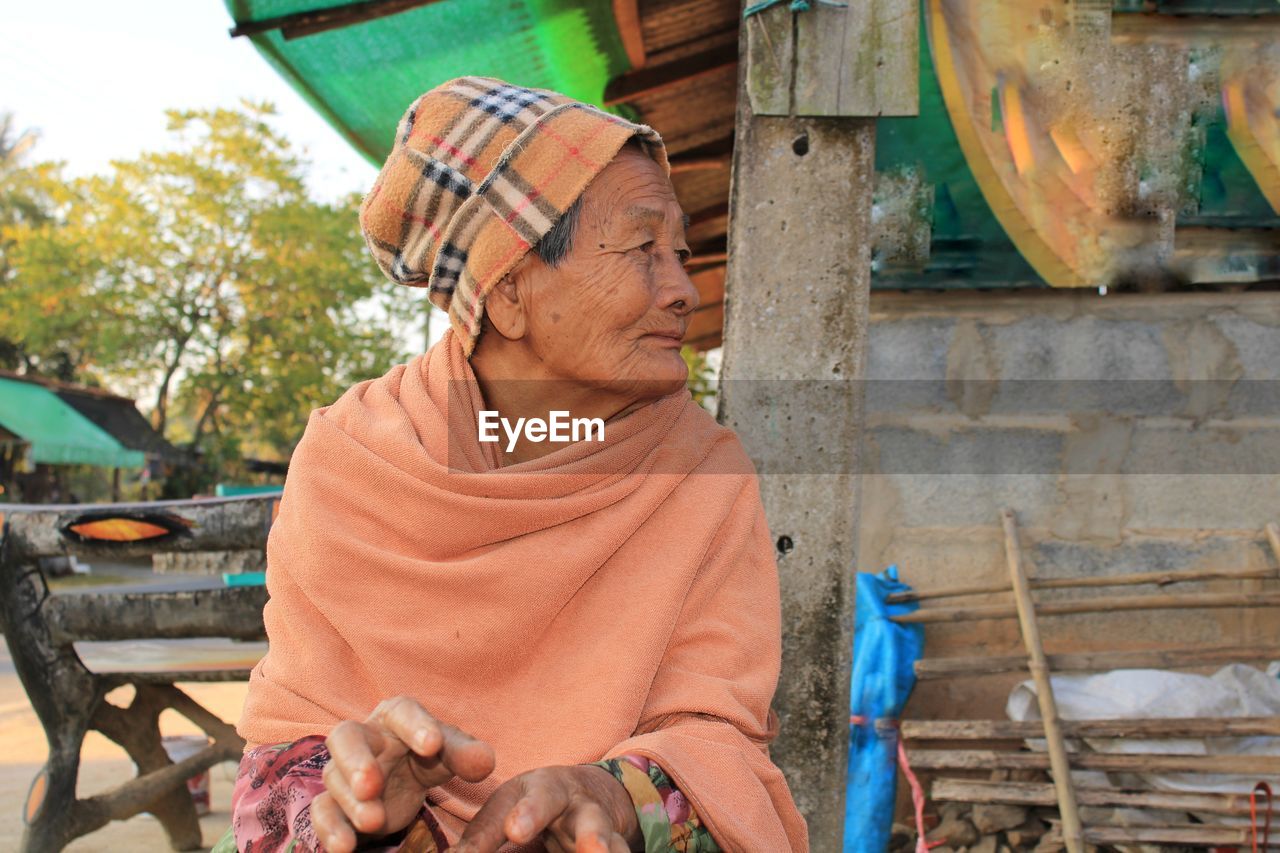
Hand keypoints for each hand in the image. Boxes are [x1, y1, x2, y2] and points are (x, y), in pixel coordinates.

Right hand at [311, 695, 495, 852]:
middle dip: (357, 761)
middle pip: (346, 738)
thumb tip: (486, 762)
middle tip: (372, 784)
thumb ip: (466, 755)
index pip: (402, 711)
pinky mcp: (333, 804)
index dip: (415, 725)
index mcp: (395, 717)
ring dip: (352, 803)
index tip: (433, 745)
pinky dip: (330, 829)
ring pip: (335, 780)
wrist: (402, 781)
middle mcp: (362, 738)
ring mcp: (342, 771)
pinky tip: (344, 846)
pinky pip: (322, 812)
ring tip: (374, 822)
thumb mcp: (449, 754)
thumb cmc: (427, 756)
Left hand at [454, 764, 640, 852]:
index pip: (538, 798)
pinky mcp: (615, 847)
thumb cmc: (534, 804)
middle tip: (589, 848)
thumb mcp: (508, 809)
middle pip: (589, 819)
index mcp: (548, 790)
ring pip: (613, 843)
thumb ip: (482, 837)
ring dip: (609, 850)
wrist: (588, 795)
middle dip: (591, 836)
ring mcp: (604, 832)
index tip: (515, 831)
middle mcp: (583, 808)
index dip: (529, 814)